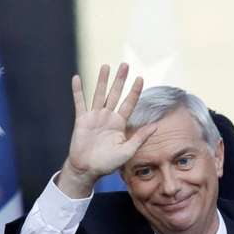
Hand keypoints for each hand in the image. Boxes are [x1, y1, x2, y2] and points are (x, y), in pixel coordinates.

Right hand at [57, 63, 155, 197]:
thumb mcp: (128, 151)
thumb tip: (156, 126)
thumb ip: (140, 137)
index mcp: (119, 123)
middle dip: (120, 80)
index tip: (140, 78)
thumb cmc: (108, 163)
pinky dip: (78, 91)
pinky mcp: (81, 120)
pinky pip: (79, 102)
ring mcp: (94, 117)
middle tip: (125, 65)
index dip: (134, 91)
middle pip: (115, 94)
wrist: (87, 169)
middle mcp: (107, 117)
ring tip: (106, 66)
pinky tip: (77, 78)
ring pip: (99, 94)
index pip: (129, 103)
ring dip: (102, 80)